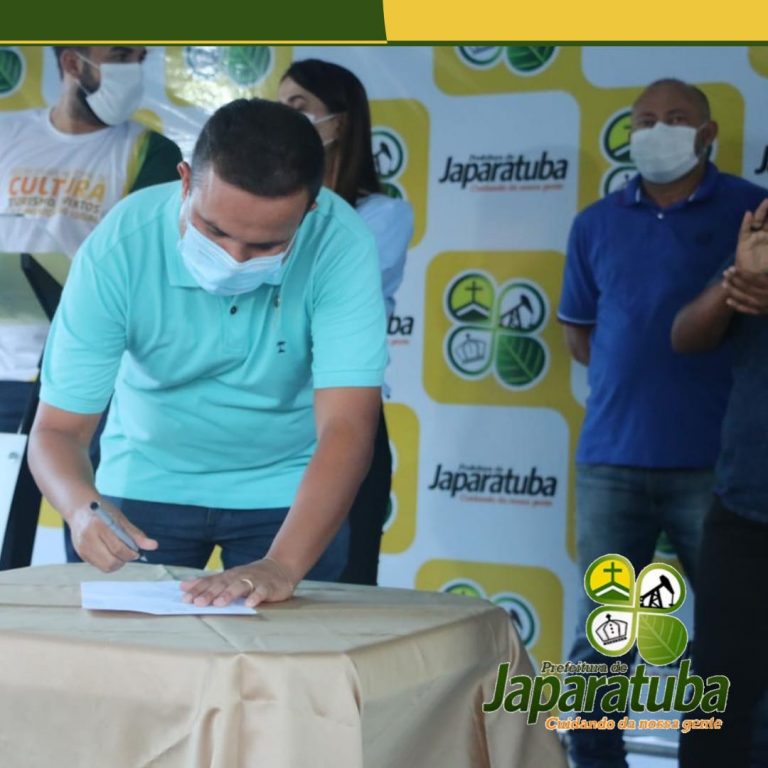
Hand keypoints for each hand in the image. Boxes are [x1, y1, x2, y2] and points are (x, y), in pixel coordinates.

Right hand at [69, 499, 157, 572]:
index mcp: (99, 526)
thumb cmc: (104, 512)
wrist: (80, 508)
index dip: (131, 554)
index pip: (118, 548)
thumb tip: (154, 546)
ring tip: (119, 551)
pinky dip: (108, 561)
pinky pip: (99, 565)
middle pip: (110, 562)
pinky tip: (109, 550)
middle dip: (124, 560)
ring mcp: (82, 548)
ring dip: (116, 562)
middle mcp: (88, 539)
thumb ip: (136, 534)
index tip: (137, 552)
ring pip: (105, 567)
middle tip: (128, 552)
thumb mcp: (121, 519)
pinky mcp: (80, 554)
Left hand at [180, 556, 298, 607]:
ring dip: (229, 594)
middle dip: (210, 593)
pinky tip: (249, 604)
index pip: (210, 582)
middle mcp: (239, 576)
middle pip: (222, 584)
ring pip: (240, 586)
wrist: (280, 568)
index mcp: (228, 576)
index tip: (185, 599)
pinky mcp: (268, 587)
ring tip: (219, 603)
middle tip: (198, 602)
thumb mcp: (228, 578)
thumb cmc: (249, 576)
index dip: (198, 590)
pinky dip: (256, 596)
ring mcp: (254, 581)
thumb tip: (182, 585)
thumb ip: (207, 582)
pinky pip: (262, 592)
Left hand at [722, 266, 767, 314]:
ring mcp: (767, 306)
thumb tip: (763, 263)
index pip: (756, 279)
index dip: (743, 273)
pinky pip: (750, 310)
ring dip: (734, 292)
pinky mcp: (765, 312)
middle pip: (749, 288)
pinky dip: (738, 306)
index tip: (732, 268)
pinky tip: (728, 300)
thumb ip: (766, 271)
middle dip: (735, 280)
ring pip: (747, 299)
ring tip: (724, 284)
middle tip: (725, 273)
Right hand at [736, 199, 767, 273]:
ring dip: (762, 211)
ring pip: (758, 221)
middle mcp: (764, 234)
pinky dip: (746, 222)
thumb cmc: (766, 267)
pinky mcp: (743, 241)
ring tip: (766, 201)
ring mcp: (754, 236)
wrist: (753, 278)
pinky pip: (744, 230)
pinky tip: (748, 214)